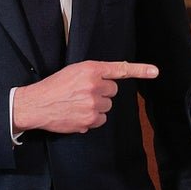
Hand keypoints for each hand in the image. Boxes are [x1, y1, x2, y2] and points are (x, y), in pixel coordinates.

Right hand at [13, 60, 157, 133]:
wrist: (36, 105)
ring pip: (107, 107)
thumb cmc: (53, 87)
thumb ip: (93, 74)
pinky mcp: (90, 120)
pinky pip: (101, 120)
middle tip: (83, 93)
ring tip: (77, 104)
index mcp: (90, 69)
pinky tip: (77, 114)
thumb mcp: (73, 71)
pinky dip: (92, 119)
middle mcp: (94, 85)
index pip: (119, 69)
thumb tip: (110, 82)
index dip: (140, 70)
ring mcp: (93, 104)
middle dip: (102, 93)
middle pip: (112, 91)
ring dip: (97, 107)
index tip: (155, 71)